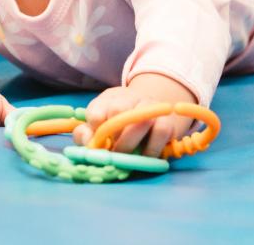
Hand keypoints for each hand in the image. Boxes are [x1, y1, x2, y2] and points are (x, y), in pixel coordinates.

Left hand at [72, 73, 198, 155]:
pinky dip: (150, 149)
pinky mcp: (168, 121)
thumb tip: (88, 143)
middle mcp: (130, 98)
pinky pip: (160, 132)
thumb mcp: (98, 126)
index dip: (94, 128)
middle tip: (111, 152)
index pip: (97, 109)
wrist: (152, 114)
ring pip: (140, 120)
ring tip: (125, 156)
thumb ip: (85, 135)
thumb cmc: (119, 125)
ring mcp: (151, 107)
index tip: (96, 142)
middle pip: (118, 110)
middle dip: (112, 136)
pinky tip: (144, 155)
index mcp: (108, 99)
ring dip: (129, 143)